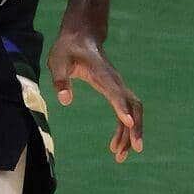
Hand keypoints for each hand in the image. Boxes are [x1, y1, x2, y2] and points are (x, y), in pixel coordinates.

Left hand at [47, 30, 142, 162]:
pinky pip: (126, 112)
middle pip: (134, 106)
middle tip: (133, 150)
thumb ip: (61, 80)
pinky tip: (115, 146)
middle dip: (135, 128)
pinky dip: (124, 130)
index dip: (122, 107)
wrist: (82, 36)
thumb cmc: (68, 49)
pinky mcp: (116, 91)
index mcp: (102, 74)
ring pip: (134, 111)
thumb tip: (65, 100)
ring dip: (131, 134)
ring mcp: (118, 86)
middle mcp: (115, 81)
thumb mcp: (58, 61)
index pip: (116, 92)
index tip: (128, 123)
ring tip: (120, 157)